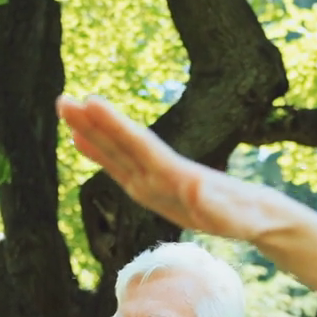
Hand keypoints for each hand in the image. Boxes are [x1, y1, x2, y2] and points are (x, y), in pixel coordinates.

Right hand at [57, 95, 272, 241]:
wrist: (253, 212)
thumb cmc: (247, 216)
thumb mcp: (234, 215)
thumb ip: (214, 204)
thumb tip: (197, 187)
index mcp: (175, 174)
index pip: (140, 145)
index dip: (115, 126)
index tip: (92, 103)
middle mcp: (160, 172)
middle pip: (122, 142)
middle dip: (93, 123)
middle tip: (62, 100)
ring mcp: (153, 178)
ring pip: (116, 150)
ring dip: (90, 131)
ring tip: (65, 110)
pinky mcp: (151, 188)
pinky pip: (119, 166)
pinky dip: (98, 152)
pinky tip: (80, 141)